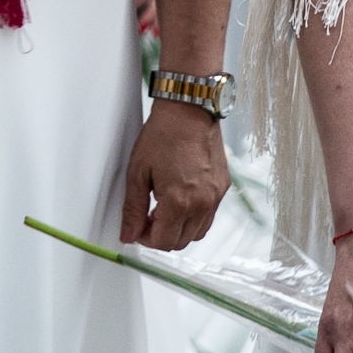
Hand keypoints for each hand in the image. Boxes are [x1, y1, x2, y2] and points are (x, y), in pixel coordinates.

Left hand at [119, 102, 228, 249]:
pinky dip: (195, 217)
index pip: (163, 242)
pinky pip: (209, 216)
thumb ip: (133, 208)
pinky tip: (181, 200)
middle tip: (147, 218)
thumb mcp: (138, 172)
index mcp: (179, 202)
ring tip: (164, 209)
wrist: (189, 110)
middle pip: (181, 242)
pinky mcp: (223, 188)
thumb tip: (128, 234)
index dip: (145, 239)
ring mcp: (215, 197)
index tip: (137, 227)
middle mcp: (202, 204)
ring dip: (179, 229)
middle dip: (161, 236)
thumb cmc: (163, 134)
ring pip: (198, 233)